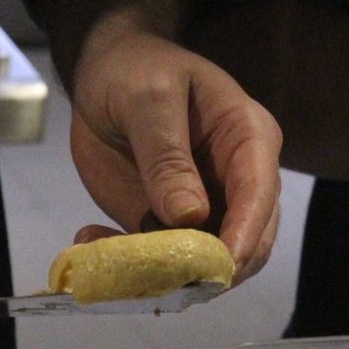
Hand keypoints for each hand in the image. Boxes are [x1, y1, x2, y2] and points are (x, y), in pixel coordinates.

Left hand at [67, 18, 281, 282]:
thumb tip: (190, 216)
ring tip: (111, 258)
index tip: (217, 267)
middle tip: (158, 279)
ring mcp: (206, 208)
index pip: (259, 194)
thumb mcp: (147, 99)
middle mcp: (237, 181)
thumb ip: (166, 156)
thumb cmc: (137, 69)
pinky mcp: (169, 225)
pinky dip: (129, 265)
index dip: (244, 235)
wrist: (107, 73)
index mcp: (248, 138)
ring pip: (204, 263)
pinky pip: (161, 261)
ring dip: (162, 274)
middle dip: (209, 270)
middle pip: (247, 242)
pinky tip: (89, 240)